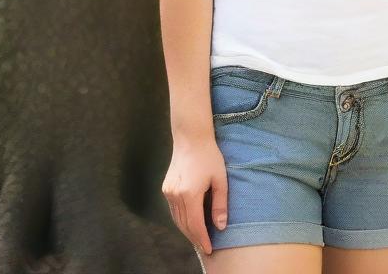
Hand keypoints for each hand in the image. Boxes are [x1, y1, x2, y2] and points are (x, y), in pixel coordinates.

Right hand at [161, 137, 228, 255]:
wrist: (191, 138)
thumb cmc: (209, 156)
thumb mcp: (220, 179)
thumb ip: (220, 204)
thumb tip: (220, 226)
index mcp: (189, 193)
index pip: (195, 224)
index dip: (202, 239)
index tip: (209, 249)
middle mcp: (175, 195)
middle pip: (184, 225)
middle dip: (195, 238)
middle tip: (205, 247)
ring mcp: (168, 192)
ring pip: (177, 219)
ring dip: (187, 230)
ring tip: (199, 238)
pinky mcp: (166, 188)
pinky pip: (173, 211)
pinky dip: (181, 220)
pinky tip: (190, 223)